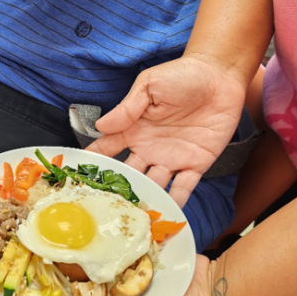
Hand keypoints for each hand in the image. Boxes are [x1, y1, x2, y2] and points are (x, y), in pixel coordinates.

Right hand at [88, 55, 245, 206]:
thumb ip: (127, 108)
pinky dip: (176, 202)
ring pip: (154, 186)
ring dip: (145, 201)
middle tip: (106, 209)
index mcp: (134, 128)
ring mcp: (172, 158)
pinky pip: (184, 187)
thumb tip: (101, 126)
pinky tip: (166, 216)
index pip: (108, 148)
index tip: (77, 177)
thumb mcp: (149, 86)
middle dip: (118, 190)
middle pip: (129, 174)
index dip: (94, 161)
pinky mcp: (196, 164)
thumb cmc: (181, 75)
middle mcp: (149, 148)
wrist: (218, 76)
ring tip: (133, 220)